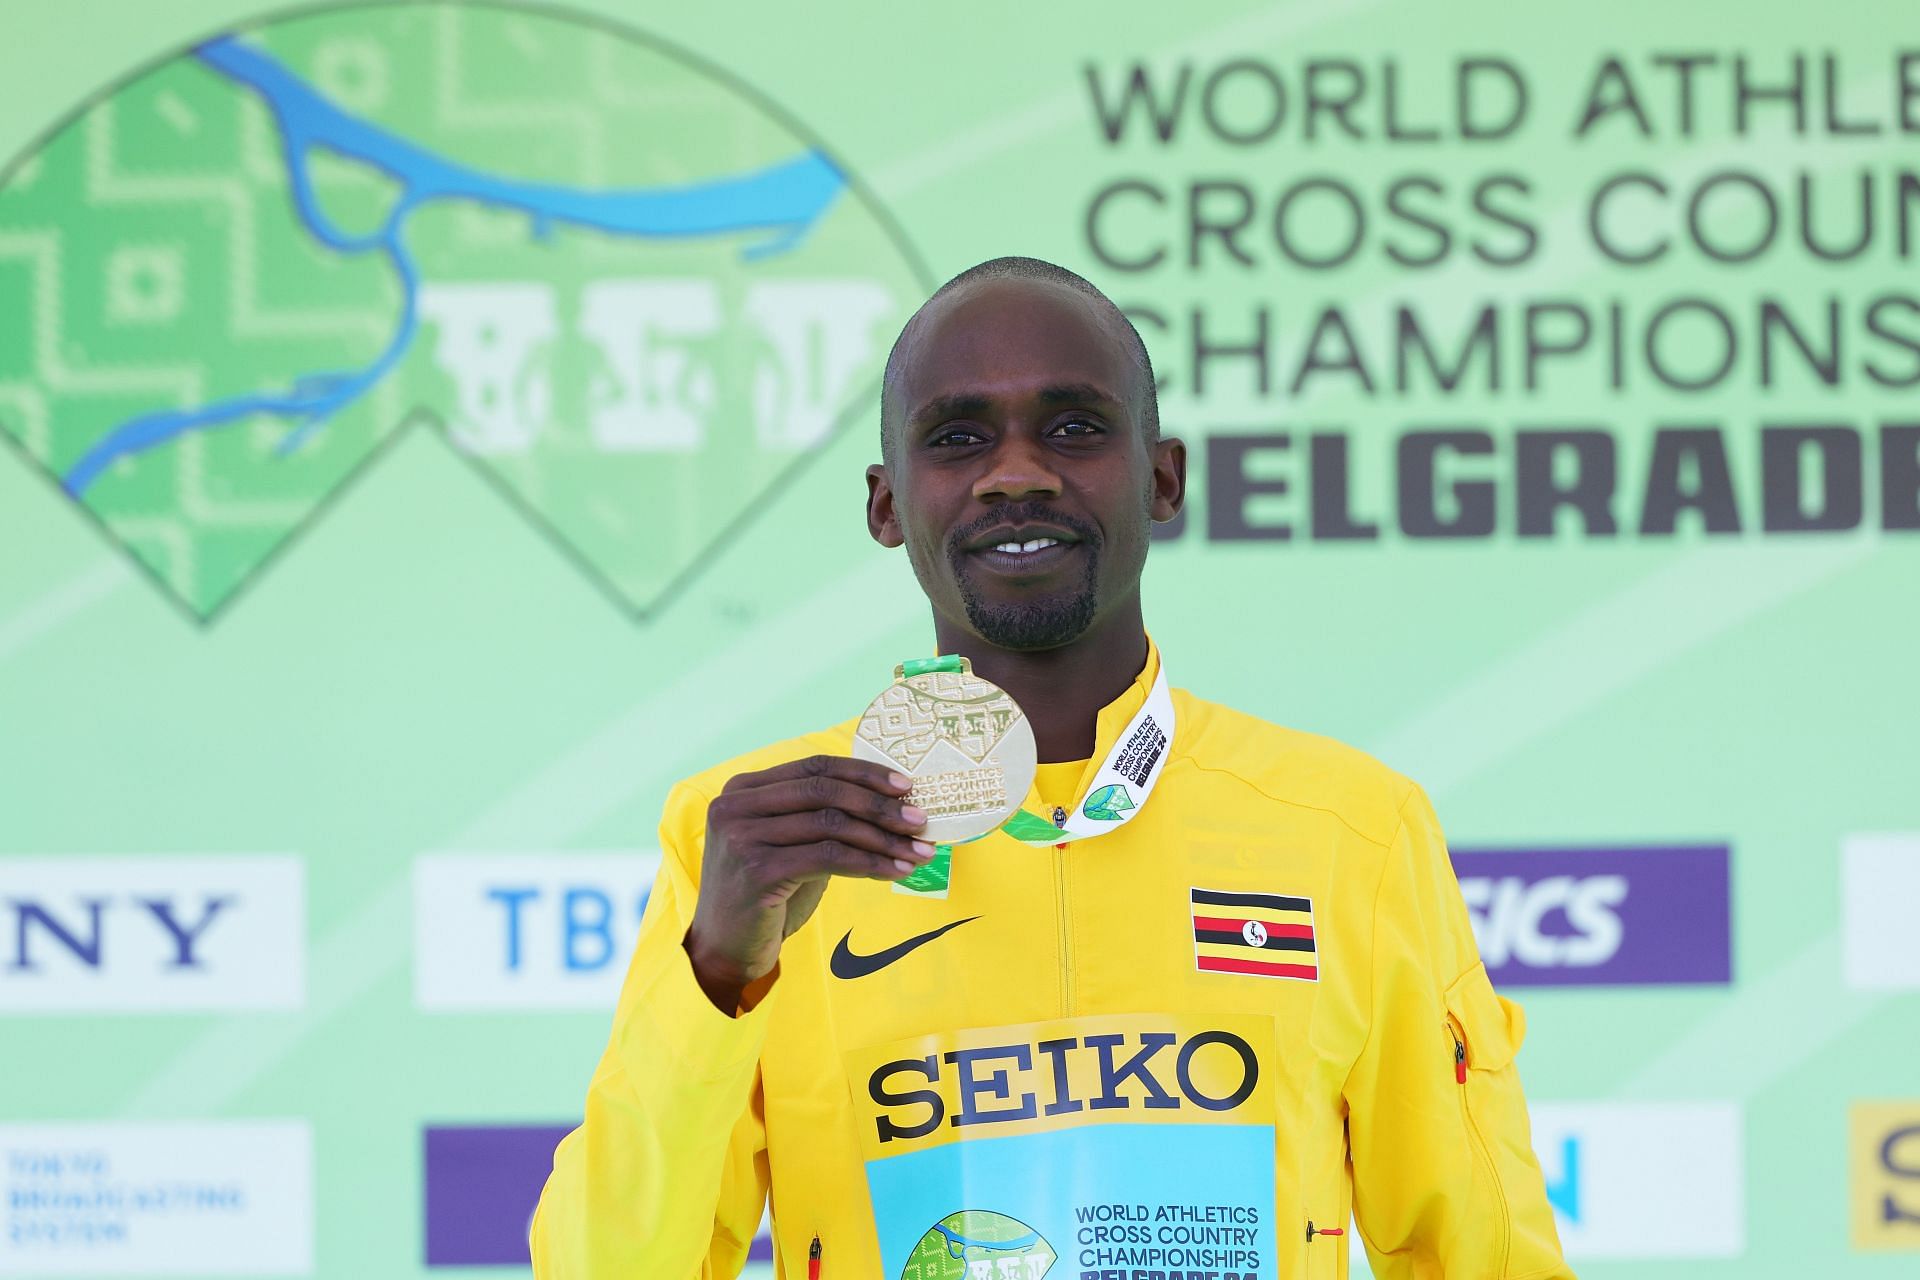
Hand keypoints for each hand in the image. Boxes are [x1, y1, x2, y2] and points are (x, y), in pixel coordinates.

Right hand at [684, 756, 932, 1012]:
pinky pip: (829, 858)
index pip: (814, 768)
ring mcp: (743, 837)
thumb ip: (820, 817)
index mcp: (743, 789)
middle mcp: (736, 806)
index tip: (906, 786)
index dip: (864, 773)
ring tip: (919, 851)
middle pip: (825, 791)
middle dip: (880, 805)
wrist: (727, 947)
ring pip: (831, 824)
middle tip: (920, 820)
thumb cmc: (767, 894)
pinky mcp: (757, 871)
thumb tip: (892, 802)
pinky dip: (870, 863)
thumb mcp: (790, 844)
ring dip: (884, 838)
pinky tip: (896, 872)